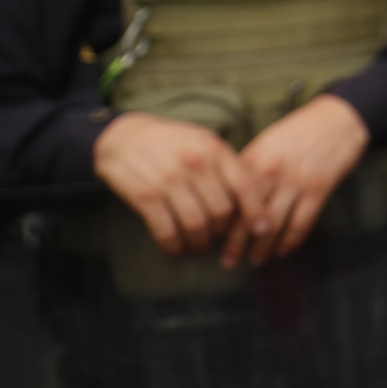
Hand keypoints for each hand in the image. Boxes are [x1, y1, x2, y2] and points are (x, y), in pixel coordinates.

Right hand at [93, 112, 263, 257]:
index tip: (262, 229)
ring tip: (199, 247)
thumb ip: (227, 165)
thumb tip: (254, 197)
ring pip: (196, 224)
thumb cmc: (173, 143)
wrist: (124, 137)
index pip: (244, 184)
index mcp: (214, 149)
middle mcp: (195, 163)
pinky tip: (176, 250)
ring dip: (200, 243)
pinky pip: (166, 230)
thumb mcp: (204, 142)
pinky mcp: (146, 196)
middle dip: (223, 231)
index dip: (255, 211)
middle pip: (221, 210)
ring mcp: (170, 179)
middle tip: (218, 238)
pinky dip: (174, 247)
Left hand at [225, 94, 369, 265]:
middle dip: (236, 245)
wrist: (338, 118)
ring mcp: (296, 181)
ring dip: (263, 248)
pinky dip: (291, 241)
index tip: (214, 240)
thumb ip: (248, 168)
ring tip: (257, 260)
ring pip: (273, 225)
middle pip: (247, 217)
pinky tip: (284, 250)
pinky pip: (301, 223)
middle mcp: (271, 172)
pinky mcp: (319, 188)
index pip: (230, 200)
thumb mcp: (267, 142)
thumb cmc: (300, 131)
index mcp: (254, 159)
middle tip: (229, 262)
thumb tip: (230, 200)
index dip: (220, 224)